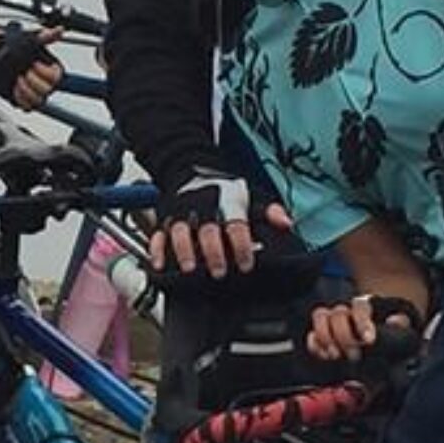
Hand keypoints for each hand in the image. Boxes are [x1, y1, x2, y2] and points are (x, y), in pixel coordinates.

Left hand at [0, 26, 63, 108]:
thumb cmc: (13, 46)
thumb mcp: (31, 40)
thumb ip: (46, 37)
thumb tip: (60, 30)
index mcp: (50, 69)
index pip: (57, 77)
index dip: (45, 72)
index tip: (34, 64)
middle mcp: (44, 82)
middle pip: (48, 90)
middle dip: (33, 81)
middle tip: (24, 72)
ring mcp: (34, 92)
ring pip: (39, 100)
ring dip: (27, 90)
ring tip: (18, 80)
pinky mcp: (24, 100)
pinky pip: (27, 107)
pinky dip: (20, 98)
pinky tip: (14, 87)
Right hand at [149, 172, 292, 278]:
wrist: (192, 171)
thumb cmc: (225, 193)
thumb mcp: (251, 197)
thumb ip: (269, 212)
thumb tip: (286, 223)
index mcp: (227, 201)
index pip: (236, 224)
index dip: (241, 244)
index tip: (246, 264)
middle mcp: (202, 205)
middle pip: (207, 229)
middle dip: (213, 251)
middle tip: (219, 272)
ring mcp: (181, 213)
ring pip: (180, 231)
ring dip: (184, 250)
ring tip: (190, 269)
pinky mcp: (164, 220)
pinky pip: (157, 234)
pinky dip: (157, 249)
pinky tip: (160, 265)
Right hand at [307, 293, 421, 363]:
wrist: (378, 344)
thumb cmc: (389, 336)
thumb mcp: (401, 330)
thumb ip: (401, 324)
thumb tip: (394, 321)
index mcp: (364, 307)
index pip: (360, 307)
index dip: (362, 322)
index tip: (369, 340)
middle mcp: (345, 310)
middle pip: (338, 314)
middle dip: (345, 336)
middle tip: (355, 356)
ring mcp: (330, 321)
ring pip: (320, 317)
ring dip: (326, 337)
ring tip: (336, 356)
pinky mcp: (320, 335)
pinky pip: (312, 335)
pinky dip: (315, 345)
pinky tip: (325, 356)